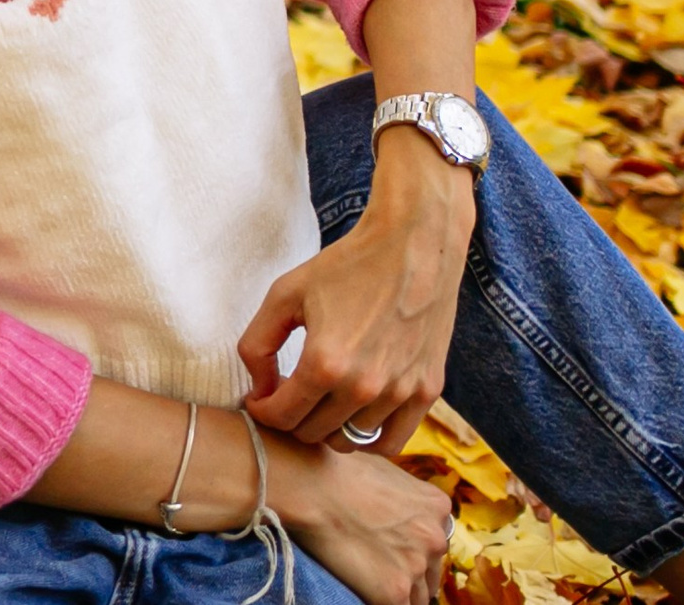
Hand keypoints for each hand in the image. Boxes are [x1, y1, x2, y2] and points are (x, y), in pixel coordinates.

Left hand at [240, 136, 474, 453]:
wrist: (415, 242)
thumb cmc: (349, 263)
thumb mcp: (286, 293)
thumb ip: (257, 346)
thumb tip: (259, 391)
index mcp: (324, 363)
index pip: (281, 418)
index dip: (263, 410)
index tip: (263, 397)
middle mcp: (363, 386)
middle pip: (312, 434)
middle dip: (293, 417)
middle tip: (293, 393)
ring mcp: (398, 392)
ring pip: (348, 441)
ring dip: (329, 425)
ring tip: (325, 398)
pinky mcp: (426, 390)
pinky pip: (391, 442)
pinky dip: (370, 438)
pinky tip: (358, 413)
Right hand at [279, 448, 454, 604]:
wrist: (316, 488)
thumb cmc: (343, 473)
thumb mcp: (390, 474)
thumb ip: (406, 500)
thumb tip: (401, 515)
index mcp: (437, 507)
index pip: (436, 541)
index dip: (417, 549)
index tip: (399, 553)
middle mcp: (435, 537)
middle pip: (432, 569)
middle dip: (413, 571)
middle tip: (385, 569)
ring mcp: (417, 566)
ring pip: (420, 596)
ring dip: (402, 592)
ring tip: (374, 582)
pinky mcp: (394, 592)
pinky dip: (384, 602)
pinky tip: (368, 593)